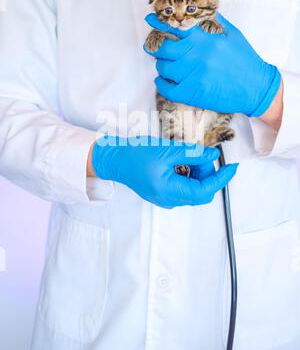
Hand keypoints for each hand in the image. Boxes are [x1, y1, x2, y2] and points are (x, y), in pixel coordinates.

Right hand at [92, 136, 237, 208]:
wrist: (114, 159)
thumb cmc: (135, 155)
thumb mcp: (167, 150)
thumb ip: (192, 154)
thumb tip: (213, 156)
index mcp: (169, 191)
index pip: (204, 191)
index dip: (221, 179)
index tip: (232, 167)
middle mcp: (168, 199)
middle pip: (200, 191)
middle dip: (207, 173)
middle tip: (202, 154)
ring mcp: (165, 198)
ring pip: (193, 189)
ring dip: (197, 172)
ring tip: (188, 155)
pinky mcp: (163, 193)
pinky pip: (183, 187)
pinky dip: (189, 174)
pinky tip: (181, 161)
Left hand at [144, 13, 281, 117]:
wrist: (256, 88)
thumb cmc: (246, 61)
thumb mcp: (233, 35)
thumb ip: (215, 22)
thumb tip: (202, 12)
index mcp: (204, 40)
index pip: (175, 27)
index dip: (159, 22)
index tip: (149, 19)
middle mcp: (195, 56)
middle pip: (163, 49)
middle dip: (159, 47)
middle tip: (159, 48)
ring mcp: (192, 76)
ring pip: (163, 68)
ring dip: (162, 66)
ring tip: (168, 65)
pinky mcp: (192, 93)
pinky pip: (166, 89)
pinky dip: (161, 84)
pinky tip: (163, 80)